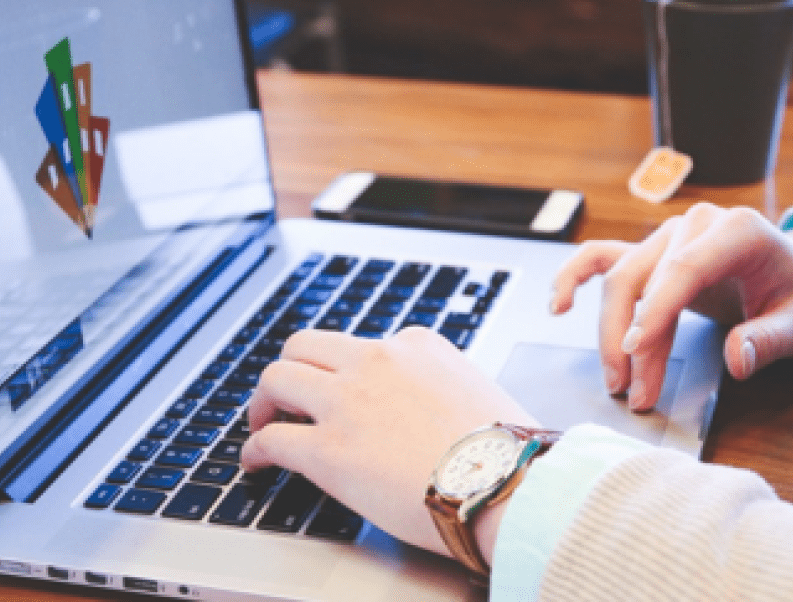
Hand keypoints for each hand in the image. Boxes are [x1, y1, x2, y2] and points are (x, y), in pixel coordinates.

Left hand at [241, 326, 536, 560]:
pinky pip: (272, 439)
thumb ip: (439, 385)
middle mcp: (376, 360)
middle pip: (305, 345)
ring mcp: (348, 401)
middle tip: (285, 396)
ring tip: (261, 422)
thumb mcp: (473, 389)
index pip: (361, 346)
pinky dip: (255, 449)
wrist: (505, 480)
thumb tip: (427, 407)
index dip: (345, 372)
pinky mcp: (328, 449)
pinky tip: (256, 462)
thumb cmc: (503, 445)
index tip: (342, 393)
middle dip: (290, 368)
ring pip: (278, 377)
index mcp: (415, 343)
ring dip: (263, 401)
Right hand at [551, 203, 792, 410]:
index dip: (656, 310)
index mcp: (736, 229)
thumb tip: (737, 359)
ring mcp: (667, 235)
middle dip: (632, 338)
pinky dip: (574, 277)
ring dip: (610, 330)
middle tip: (634, 392)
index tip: (637, 351)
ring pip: (620, 279)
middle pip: (643, 277)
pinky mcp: (651, 252)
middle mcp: (694, 224)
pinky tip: (559, 305)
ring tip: (617, 380)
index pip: (684, 268)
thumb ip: (773, 338)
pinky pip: (601, 258)